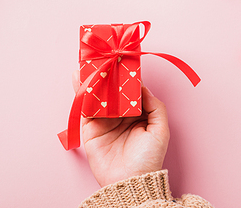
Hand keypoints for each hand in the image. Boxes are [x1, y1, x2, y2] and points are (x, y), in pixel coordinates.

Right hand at [72, 71, 169, 187]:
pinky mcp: (90, 129)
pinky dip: (82, 94)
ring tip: (88, 65)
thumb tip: (142, 87)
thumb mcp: (160, 130)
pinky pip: (85, 109)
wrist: (129, 182)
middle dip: (107, 76)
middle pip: (111, 91)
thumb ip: (155, 106)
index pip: (129, 91)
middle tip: (102, 59)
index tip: (122, 61)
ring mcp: (103, 122)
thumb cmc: (148, 158)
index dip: (126, 77)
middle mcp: (119, 116)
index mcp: (136, 115)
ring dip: (92, 81)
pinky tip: (80, 80)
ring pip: (97, 97)